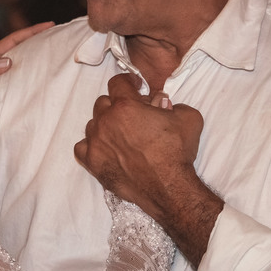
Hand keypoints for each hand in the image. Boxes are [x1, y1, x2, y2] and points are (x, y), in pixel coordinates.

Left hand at [0, 21, 52, 134]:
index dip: (31, 32)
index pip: (13, 40)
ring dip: (34, 56)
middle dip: (36, 40)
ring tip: (52, 54)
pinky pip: (15, 77)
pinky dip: (27, 73)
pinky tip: (37, 79)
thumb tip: (9, 60)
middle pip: (18, 48)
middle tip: (57, 36)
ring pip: (17, 62)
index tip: (50, 25)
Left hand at [74, 73, 220, 264]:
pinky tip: (105, 148)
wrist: (169, 188)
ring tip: (121, 135)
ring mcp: (96, 143)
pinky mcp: (93, 162)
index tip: (135, 87)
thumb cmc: (177, 152)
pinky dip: (92, 145)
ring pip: (92, 124)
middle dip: (117, 105)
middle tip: (132, 116)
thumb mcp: (188, 118)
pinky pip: (82, 147)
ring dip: (105, 125)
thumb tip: (163, 103)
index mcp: (126, 106)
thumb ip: (173, 104)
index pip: (118, 83)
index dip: (128, 82)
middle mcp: (106, 121)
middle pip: (103, 103)